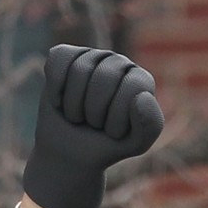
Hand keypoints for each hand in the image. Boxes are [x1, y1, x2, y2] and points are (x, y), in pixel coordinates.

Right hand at [22, 45, 164, 207]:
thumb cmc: (108, 145)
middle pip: (105, 77)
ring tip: (80, 115)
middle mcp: (119, 62)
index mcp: (142, 81)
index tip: (113, 132)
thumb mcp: (136, 143)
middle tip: (94, 124)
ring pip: (79, 71)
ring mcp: (92, 56)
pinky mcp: (65, 55)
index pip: (131, 88)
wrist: (73, 152)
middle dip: (95, 112)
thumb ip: (150, 124)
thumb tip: (143, 96)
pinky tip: (60, 101)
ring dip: (75, 106)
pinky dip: (57, 90)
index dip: (117, 118)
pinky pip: (58, 63)